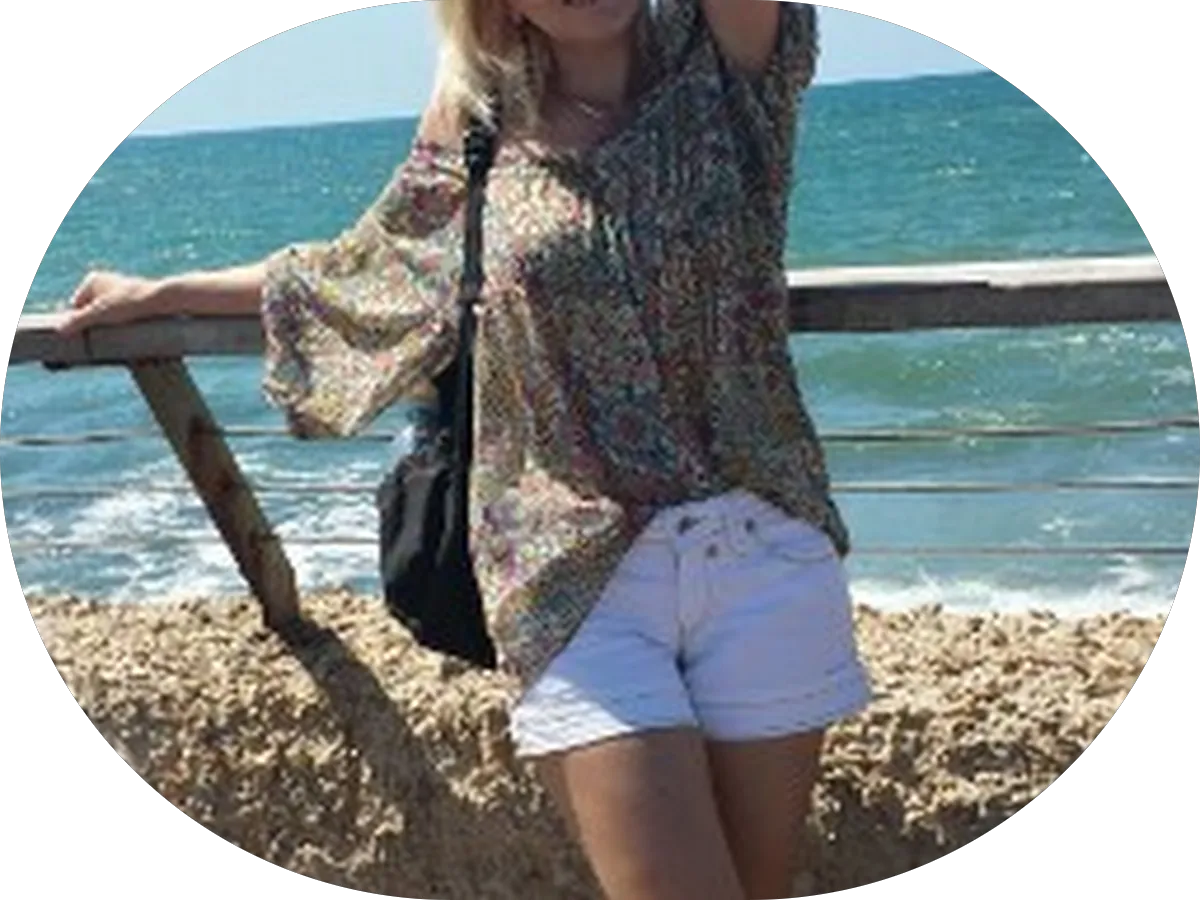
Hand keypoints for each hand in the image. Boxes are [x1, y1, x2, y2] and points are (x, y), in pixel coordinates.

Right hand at [56, 270, 170, 335]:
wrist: (167, 301)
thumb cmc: (132, 304)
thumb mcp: (101, 314)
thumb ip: (78, 321)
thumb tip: (60, 331)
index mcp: (93, 281)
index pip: (76, 308)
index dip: (80, 324)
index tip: (85, 339)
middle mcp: (107, 283)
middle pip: (92, 314)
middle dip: (95, 328)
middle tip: (99, 343)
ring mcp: (122, 293)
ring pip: (108, 318)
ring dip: (109, 330)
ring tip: (115, 340)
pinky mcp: (137, 304)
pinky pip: (123, 320)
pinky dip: (123, 329)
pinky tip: (127, 338)